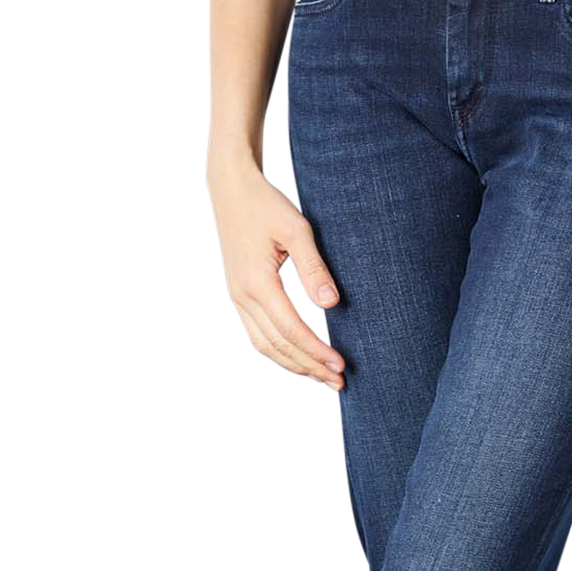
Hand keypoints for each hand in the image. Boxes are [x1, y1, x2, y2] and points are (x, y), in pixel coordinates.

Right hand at [207, 159, 346, 390]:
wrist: (231, 189)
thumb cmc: (266, 204)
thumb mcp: (296, 230)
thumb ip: (314, 268)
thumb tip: (332, 304)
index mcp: (257, 283)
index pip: (291, 330)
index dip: (316, 351)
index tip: (341, 366)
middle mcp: (243, 296)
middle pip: (278, 346)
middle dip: (309, 366)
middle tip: (339, 381)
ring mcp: (238, 297)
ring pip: (265, 344)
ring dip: (294, 363)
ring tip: (322, 375)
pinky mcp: (241, 294)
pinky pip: (259, 333)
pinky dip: (281, 349)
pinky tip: (302, 354)